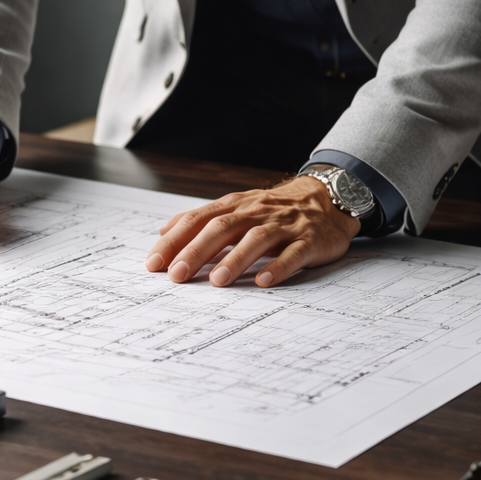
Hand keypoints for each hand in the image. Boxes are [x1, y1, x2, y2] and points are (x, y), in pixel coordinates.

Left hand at [144, 177, 360, 287]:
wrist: (326, 198)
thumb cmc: (274, 210)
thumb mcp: (236, 208)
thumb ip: (201, 220)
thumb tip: (163, 232)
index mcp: (235, 206)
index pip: (197, 220)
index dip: (174, 241)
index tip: (154, 264)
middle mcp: (256, 212)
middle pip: (222, 228)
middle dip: (197, 251)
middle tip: (177, 275)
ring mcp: (284, 226)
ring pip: (256, 239)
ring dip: (235, 260)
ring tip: (217, 281)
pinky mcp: (309, 240)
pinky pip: (293, 254)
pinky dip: (278, 267)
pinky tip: (264, 281)